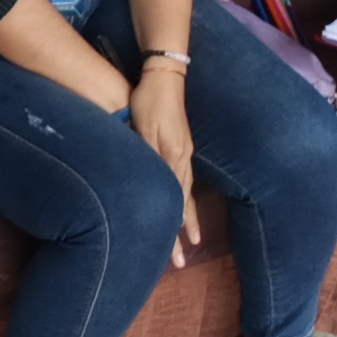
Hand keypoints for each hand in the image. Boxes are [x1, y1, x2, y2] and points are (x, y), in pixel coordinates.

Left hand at [128, 68, 199, 260]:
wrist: (164, 77)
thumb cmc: (150, 102)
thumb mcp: (145, 128)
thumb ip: (151, 155)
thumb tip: (155, 184)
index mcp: (174, 157)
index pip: (177, 201)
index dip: (175, 228)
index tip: (175, 252)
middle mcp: (183, 158)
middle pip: (184, 202)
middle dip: (183, 231)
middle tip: (180, 259)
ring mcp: (184, 152)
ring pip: (186, 192)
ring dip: (187, 218)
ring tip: (191, 238)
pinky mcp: (181, 146)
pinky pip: (184, 180)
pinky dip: (185, 198)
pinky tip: (184, 204)